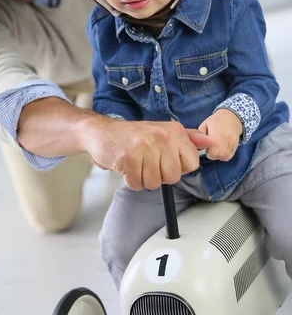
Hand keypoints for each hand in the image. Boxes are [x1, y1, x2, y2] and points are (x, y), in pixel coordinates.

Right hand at [81, 116, 214, 190]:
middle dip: (159, 175)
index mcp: (174, 130)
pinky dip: (130, 180)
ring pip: (154, 183)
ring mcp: (144, 146)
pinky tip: (126, 166)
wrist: (101, 131)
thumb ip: (189, 138)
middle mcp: (161, 136)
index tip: (164, 159)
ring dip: (143, 178)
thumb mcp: (164, 131)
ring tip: (136, 163)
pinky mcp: (128, 158)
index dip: (178, 168)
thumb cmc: (133, 135)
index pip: (192, 164)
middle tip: (147, 161)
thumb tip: (211, 143)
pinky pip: (137, 184)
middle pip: (173, 177)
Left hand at [198, 109, 241, 160]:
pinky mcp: (236, 147)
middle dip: (212, 153)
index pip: (210, 153)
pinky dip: (224, 154)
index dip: (206, 150)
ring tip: (216, 146)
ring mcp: (232, 145)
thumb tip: (197, 147)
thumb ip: (200, 137)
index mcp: (216, 137)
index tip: (206, 145)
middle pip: (217, 156)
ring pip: (223, 157)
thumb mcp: (204, 126)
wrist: (231, 117)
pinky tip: (222, 147)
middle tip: (211, 145)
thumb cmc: (215, 121)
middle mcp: (225, 142)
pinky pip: (228, 156)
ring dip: (218, 154)